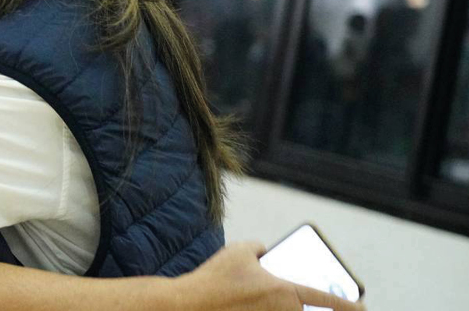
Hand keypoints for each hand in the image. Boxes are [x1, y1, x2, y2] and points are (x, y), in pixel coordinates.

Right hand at [179, 242, 363, 310]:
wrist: (188, 306)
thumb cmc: (214, 279)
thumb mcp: (238, 251)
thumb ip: (259, 247)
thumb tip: (264, 251)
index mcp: (285, 292)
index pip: (329, 301)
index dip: (350, 305)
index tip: (362, 307)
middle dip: (316, 310)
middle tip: (313, 304)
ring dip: (288, 309)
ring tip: (271, 301)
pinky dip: (266, 310)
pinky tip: (255, 306)